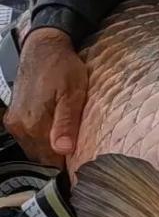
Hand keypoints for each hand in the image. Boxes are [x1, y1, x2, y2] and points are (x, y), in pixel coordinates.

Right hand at [4, 28, 87, 166]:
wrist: (43, 48)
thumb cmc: (62, 67)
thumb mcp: (73, 94)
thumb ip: (67, 123)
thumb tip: (62, 150)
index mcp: (33, 124)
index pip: (51, 160)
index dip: (68, 165)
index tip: (85, 168)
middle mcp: (19, 126)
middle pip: (42, 157)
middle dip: (60, 159)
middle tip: (83, 157)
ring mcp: (15, 121)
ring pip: (35, 148)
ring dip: (52, 150)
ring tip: (72, 144)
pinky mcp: (15, 115)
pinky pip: (30, 138)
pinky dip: (44, 140)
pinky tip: (59, 135)